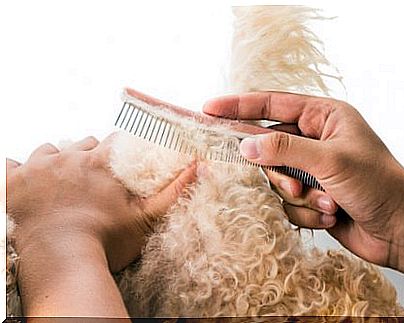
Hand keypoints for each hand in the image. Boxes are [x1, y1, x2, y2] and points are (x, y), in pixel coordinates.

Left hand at [7, 133, 196, 271]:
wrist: (64, 264)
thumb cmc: (106, 242)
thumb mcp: (147, 217)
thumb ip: (175, 190)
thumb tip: (200, 167)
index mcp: (100, 162)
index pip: (112, 141)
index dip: (116, 150)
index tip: (115, 162)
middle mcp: (67, 158)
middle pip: (80, 144)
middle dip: (86, 157)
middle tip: (89, 179)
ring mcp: (37, 169)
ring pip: (47, 151)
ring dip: (55, 162)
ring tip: (60, 181)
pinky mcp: (13, 184)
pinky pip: (10, 166)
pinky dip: (18, 172)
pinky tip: (27, 184)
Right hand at [203, 92, 403, 288]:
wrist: (401, 230)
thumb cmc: (380, 185)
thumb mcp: (331, 160)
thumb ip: (285, 149)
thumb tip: (245, 146)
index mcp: (324, 117)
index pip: (272, 104)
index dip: (239, 106)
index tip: (210, 109)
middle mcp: (314, 140)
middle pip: (268, 147)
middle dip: (279, 172)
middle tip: (296, 184)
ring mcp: (310, 169)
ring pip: (275, 179)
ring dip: (299, 196)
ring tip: (326, 202)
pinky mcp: (308, 196)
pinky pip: (286, 202)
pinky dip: (306, 212)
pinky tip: (331, 215)